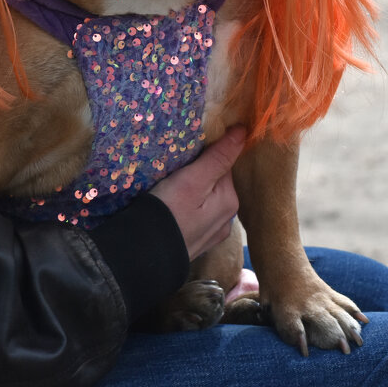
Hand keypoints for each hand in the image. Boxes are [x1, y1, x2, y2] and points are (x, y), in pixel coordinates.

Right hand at [150, 125, 244, 260]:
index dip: (206, 153)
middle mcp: (227, 218)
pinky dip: (188, 208)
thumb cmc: (168, 211)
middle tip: (175, 168)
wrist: (144, 255)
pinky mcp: (196, 242)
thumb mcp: (193, 179)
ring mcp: (212, 233)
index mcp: (230, 200)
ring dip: (194, 191)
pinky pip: (197, 215)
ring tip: (171, 187)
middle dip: (200, 172)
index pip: (224, 164)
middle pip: (216, 182)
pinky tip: (174, 207)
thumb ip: (219, 157)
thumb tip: (244, 131)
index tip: (187, 150)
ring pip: (206, 200)